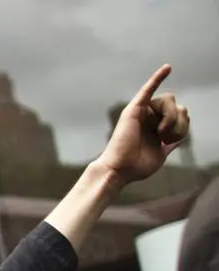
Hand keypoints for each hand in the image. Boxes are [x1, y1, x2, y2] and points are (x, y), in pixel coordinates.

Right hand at [97, 65, 189, 185]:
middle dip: (179, 123)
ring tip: (160, 133)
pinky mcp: (134, 109)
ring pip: (170, 101)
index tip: (170, 143)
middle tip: (165, 137)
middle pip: (179, 107)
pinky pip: (148, 89)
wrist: (120, 170)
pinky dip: (157, 78)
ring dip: (171, 118)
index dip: (183, 128)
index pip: (182, 116)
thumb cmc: (135, 167)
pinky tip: (168, 68)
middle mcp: (150, 116)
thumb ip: (170, 143)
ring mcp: (142, 112)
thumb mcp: (161, 154)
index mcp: (156, 126)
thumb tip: (179, 138)